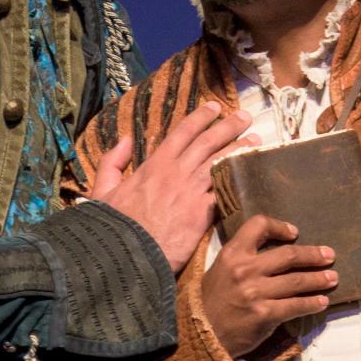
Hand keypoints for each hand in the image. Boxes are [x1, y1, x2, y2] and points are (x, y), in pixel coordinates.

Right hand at [91, 102, 256, 273]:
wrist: (125, 254)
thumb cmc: (114, 225)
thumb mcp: (103, 190)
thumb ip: (112, 162)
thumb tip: (125, 140)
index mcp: (155, 164)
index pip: (183, 132)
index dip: (201, 117)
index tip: (215, 107)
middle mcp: (177, 172)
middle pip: (208, 141)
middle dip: (229, 126)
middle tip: (245, 116)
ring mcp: (192, 191)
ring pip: (222, 161)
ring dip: (241, 148)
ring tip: (257, 139)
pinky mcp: (203, 212)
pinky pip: (226, 189)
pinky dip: (240, 178)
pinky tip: (252, 173)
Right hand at [202, 215, 335, 357]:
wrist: (200, 335)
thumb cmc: (210, 301)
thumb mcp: (219, 269)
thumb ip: (242, 257)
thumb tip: (272, 249)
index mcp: (232, 253)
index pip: (258, 226)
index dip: (279, 226)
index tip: (295, 233)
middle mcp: (245, 269)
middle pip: (288, 255)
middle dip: (312, 255)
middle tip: (329, 255)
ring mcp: (255, 292)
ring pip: (296, 281)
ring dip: (319, 279)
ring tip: (333, 278)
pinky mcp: (264, 314)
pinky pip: (295, 306)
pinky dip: (312, 303)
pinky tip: (322, 302)